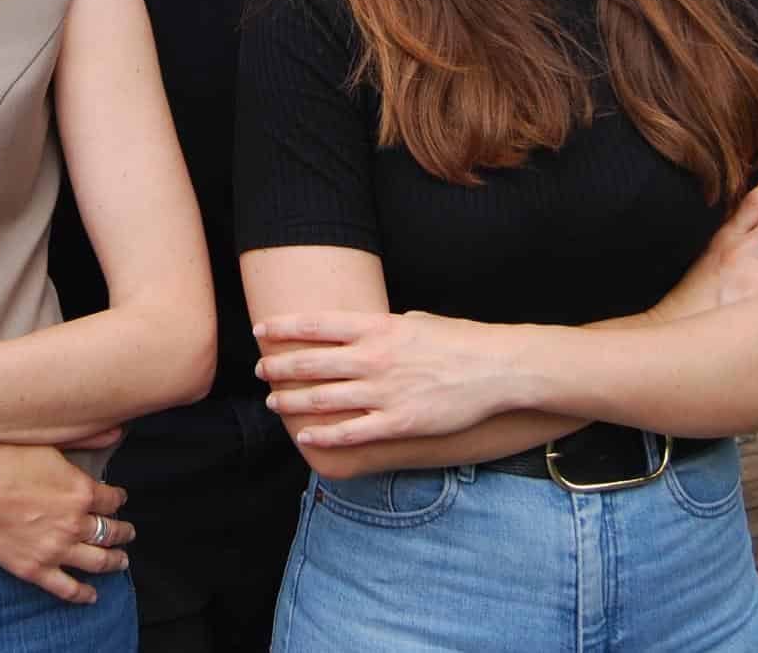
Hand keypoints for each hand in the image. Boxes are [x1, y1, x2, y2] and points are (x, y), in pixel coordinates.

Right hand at [0, 445, 130, 604]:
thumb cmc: (1, 457)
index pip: (113, 500)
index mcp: (81, 491)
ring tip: (120, 561)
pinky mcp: (33, 569)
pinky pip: (67, 589)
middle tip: (127, 532)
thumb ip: (85, 441)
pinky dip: (83, 594)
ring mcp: (55, 550)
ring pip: (98, 562)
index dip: (118, 499)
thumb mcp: (49, 442)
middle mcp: (74, 523)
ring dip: (114, 562)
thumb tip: (117, 431)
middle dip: (123, 531)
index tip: (117, 499)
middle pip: (111, 532)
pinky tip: (92, 595)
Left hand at [253, 310, 512, 447]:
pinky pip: (351, 432)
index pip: (316, 324)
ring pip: (323, 399)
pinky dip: (323, 435)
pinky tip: (306, 436)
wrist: (497, 369)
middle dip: (279, 366)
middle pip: (311, 363)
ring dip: (292, 401)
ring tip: (273, 402)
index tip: (261, 330)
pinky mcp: (398, 422)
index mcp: (378, 328)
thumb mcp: (415, 321)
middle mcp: (374, 359)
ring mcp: (384, 392)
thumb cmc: (458, 341)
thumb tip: (361, 330)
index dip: (283, 328)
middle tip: (260, 370)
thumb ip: (382, 328)